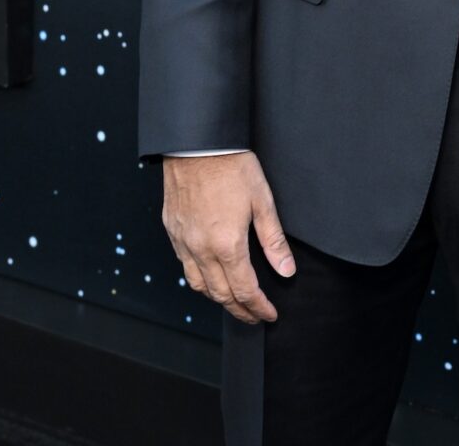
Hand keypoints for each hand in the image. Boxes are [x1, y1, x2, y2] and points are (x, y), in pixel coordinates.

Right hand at [161, 150, 295, 324]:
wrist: (197, 143)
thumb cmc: (232, 166)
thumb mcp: (262, 200)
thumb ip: (273, 240)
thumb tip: (286, 270)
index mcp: (227, 245)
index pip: (245, 290)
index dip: (258, 307)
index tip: (269, 314)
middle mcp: (201, 249)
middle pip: (220, 294)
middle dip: (239, 310)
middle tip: (254, 315)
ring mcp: (183, 242)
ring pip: (198, 285)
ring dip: (217, 298)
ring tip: (233, 301)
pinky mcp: (172, 231)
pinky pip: (184, 266)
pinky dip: (198, 278)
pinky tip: (208, 274)